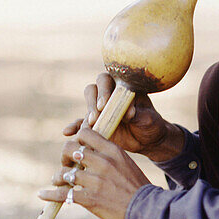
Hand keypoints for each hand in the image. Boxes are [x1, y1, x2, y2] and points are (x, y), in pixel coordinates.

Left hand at [37, 127, 151, 218]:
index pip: (85, 133)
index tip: (76, 148)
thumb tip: (88, 153)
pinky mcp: (90, 199)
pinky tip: (42, 194)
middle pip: (70, 149)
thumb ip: (107, 156)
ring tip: (57, 181)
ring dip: (58, 177)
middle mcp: (102, 163)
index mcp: (112, 151)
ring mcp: (95, 181)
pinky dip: (50, 194)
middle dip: (64, 156)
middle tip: (66, 164)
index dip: (76, 139)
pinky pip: (63, 194)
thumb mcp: (125, 163)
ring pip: (65, 173)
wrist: (146, 210)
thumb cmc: (137, 187)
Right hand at [63, 73, 183, 162]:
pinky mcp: (95, 123)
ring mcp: (100, 108)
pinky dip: (74, 126)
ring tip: (90, 125)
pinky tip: (67, 132)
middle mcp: (108, 94)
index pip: (108, 80)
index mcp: (122, 87)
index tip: (105, 105)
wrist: (148, 139)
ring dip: (86, 113)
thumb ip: (138, 113)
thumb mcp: (148, 118)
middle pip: (93, 89)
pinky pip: (81, 123)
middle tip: (97, 114)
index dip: (104, 90)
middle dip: (93, 101)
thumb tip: (128, 112)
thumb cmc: (150, 123)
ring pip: (87, 104)